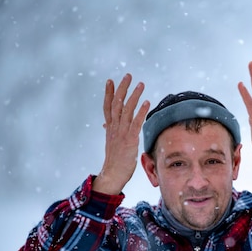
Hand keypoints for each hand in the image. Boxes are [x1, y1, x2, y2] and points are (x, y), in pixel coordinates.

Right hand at [94, 73, 149, 194]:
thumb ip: (110, 131)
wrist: (112, 175)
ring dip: (134, 96)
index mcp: (110, 129)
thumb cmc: (114, 161)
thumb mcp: (111, 143)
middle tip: (128, 75)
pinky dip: (141, 111)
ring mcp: (121, 133)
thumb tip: (106, 124)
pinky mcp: (129, 140)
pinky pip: (135, 123)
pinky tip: (146, 102)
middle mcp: (114, 128)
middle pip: (117, 104)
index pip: (108, 107)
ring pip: (126, 110)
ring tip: (140, 84)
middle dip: (122, 88)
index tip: (110, 81)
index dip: (109, 93)